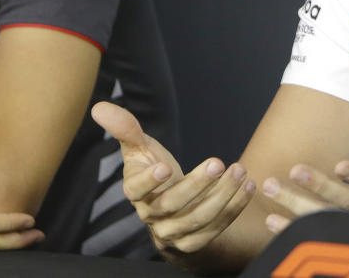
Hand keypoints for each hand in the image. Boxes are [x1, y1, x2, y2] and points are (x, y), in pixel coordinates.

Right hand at [91, 102, 255, 253]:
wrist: (172, 208)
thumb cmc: (155, 170)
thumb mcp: (141, 149)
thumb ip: (126, 129)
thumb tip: (99, 107)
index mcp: (135, 193)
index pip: (136, 190)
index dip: (149, 181)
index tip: (165, 166)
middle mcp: (152, 216)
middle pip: (172, 205)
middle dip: (197, 184)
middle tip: (218, 162)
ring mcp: (174, 232)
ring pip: (198, 218)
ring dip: (223, 195)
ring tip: (240, 170)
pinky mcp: (195, 241)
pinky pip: (216, 228)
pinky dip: (234, 207)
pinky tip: (249, 186)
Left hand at [262, 80, 348, 232]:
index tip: (340, 167)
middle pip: (347, 201)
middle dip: (320, 188)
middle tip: (295, 170)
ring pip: (328, 219)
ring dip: (297, 206)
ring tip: (271, 187)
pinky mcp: (346, 232)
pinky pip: (319, 234)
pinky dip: (294, 229)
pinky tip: (271, 220)